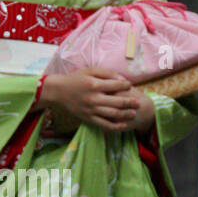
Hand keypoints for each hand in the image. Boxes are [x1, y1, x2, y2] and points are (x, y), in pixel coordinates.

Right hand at [40, 69, 154, 133]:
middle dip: (130, 103)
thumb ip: (107, 73)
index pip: (116, 86)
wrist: (58, 91)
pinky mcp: (88, 118)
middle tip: (139, 103)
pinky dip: (115, 126)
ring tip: (134, 114)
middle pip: (117, 102)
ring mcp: (91, 109)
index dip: (126, 86)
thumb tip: (122, 79)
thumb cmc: (75, 78)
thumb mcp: (90, 70)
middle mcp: (94, 98)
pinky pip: (104, 124)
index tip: (131, 86)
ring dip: (126, 115)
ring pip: (113, 114)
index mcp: (95, 84)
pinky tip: (123, 125)